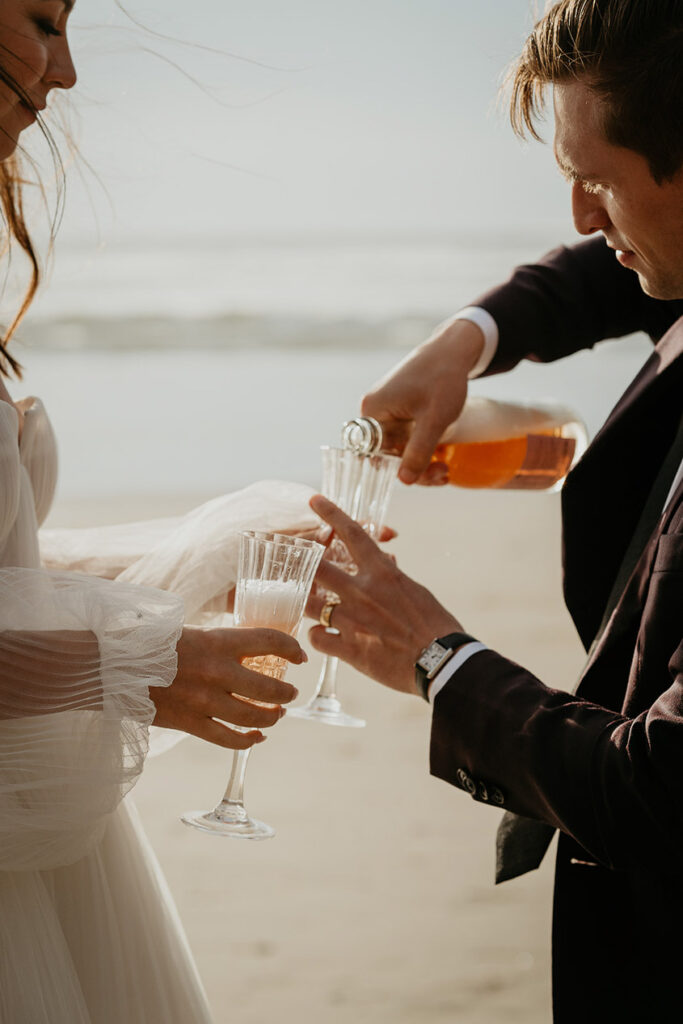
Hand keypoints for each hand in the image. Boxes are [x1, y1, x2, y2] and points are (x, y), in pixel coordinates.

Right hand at [150, 626, 304, 748]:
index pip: (269, 641)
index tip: (300, 657)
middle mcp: (216, 671)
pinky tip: (257, 738)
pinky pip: (227, 739)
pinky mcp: (189, 723)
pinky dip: (247, 741)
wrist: (111, 664)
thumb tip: (246, 647)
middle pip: (269, 688)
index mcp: (217, 641)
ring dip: (272, 717)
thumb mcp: (190, 631)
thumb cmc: (149, 641)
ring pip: (253, 717)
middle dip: (286, 693)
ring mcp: (203, 701)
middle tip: (290, 693)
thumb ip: (219, 642)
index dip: (291, 648)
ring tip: (278, 714)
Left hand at [306, 495, 462, 695]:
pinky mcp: (350, 649)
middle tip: (289, 562)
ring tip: (303, 605)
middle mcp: (363, 592)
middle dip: (300, 563)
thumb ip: (392, 577)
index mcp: (383, 573)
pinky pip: (317, 638)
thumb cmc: (436, 626)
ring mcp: (353, 620)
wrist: (443, 662)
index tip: (314, 500)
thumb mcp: (414, 592)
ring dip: (304, 604)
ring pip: (309, 605)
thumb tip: (385, 563)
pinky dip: (317, 637)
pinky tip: (323, 638)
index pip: (353, 533)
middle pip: (318, 568)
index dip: (331, 514)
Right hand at [360, 318, 484, 485]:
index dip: (399, 469)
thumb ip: (418, 451)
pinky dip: (422, 447)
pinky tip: (440, 455)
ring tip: (445, 467)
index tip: (427, 476)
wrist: (453, 350)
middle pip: (388, 453)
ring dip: (421, 460)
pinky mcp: (399, 410)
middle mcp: (375, 411)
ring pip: (399, 447)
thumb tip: (404, 481)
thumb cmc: (442, 379)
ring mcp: (387, 410)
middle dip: (416, 467)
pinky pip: (405, 437)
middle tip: (443, 473)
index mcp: (374, 411)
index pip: (376, 454)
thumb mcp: (434, 420)